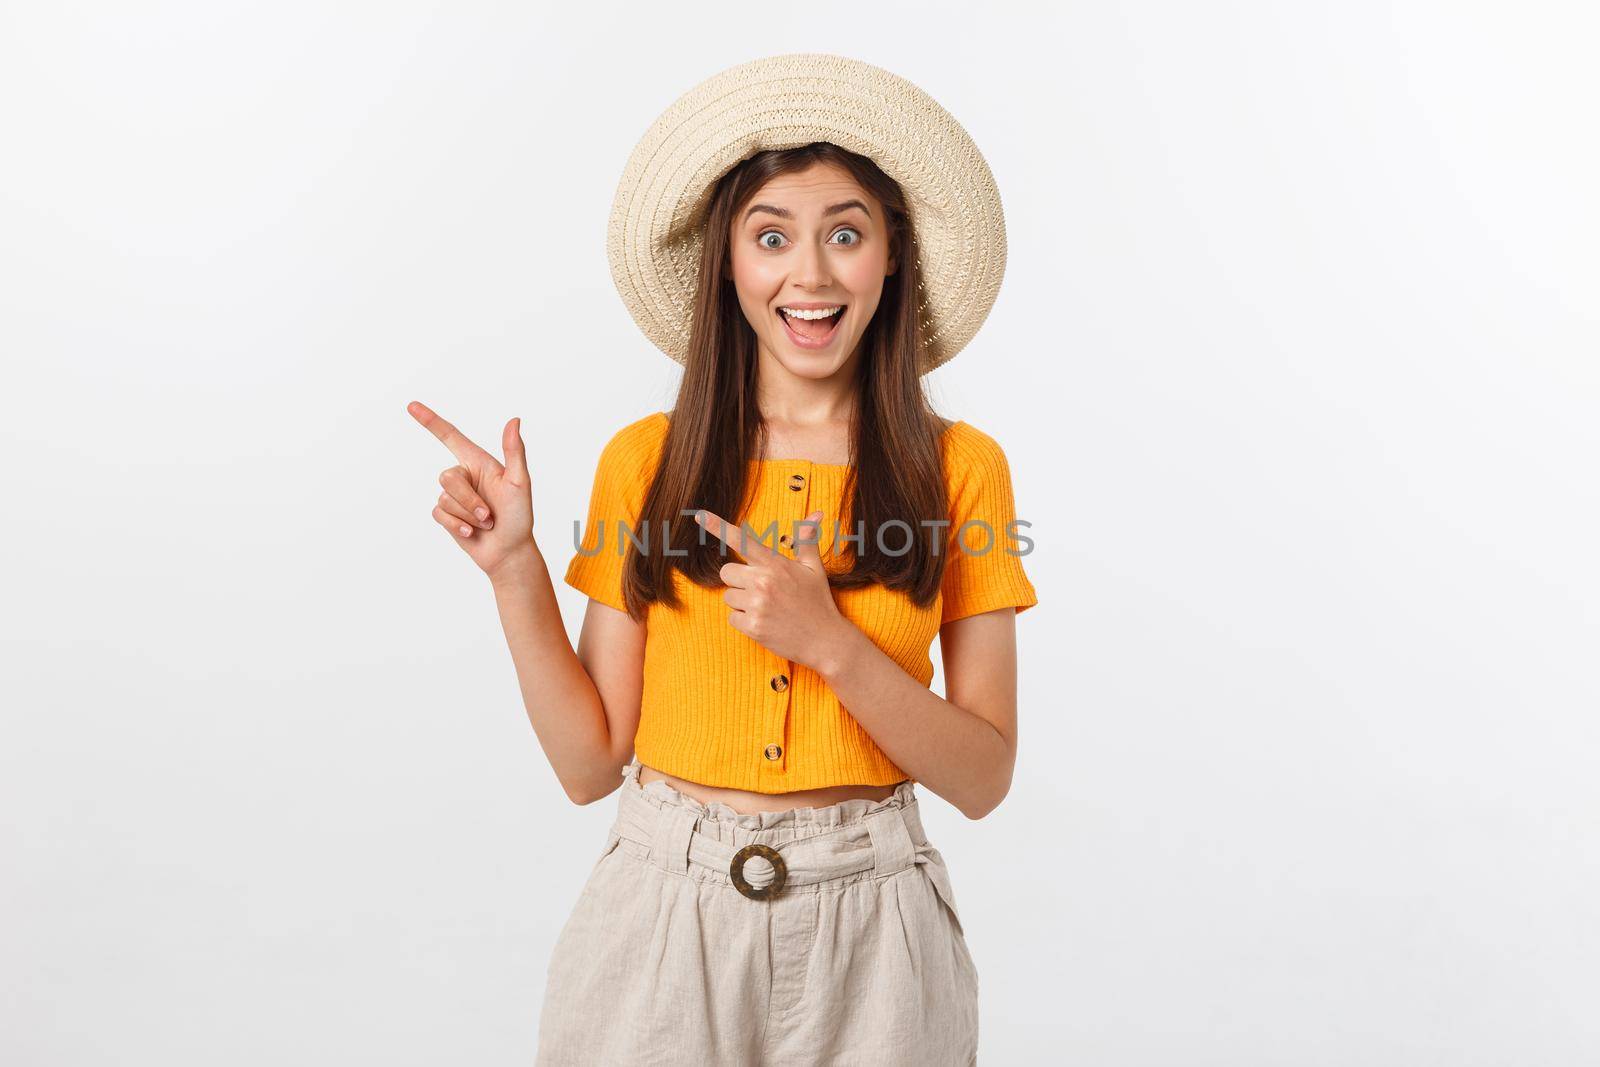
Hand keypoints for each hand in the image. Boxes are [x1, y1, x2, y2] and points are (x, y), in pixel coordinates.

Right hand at [407, 400, 536, 580]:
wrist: (509, 551)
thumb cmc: (519, 517)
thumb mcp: (520, 483)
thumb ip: (514, 452)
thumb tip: (514, 420)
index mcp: (479, 462)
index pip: (450, 436)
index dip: (430, 421)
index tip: (411, 406)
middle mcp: (464, 476)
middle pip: (447, 478)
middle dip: (469, 500)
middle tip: (490, 514)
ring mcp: (454, 496)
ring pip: (444, 498)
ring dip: (467, 515)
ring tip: (486, 523)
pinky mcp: (446, 515)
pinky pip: (439, 514)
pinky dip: (457, 525)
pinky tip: (472, 532)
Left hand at [693, 507, 854, 670]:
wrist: (826, 641)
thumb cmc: (818, 602)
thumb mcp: (814, 568)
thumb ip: (806, 539)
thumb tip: (816, 514)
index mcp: (775, 564)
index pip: (742, 541)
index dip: (717, 527)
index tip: (698, 515)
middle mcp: (763, 582)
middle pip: (726, 572)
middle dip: (738, 580)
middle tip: (760, 589)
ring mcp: (757, 605)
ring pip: (728, 596)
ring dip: (741, 601)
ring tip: (766, 608)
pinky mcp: (753, 626)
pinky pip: (732, 617)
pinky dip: (744, 620)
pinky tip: (764, 622)